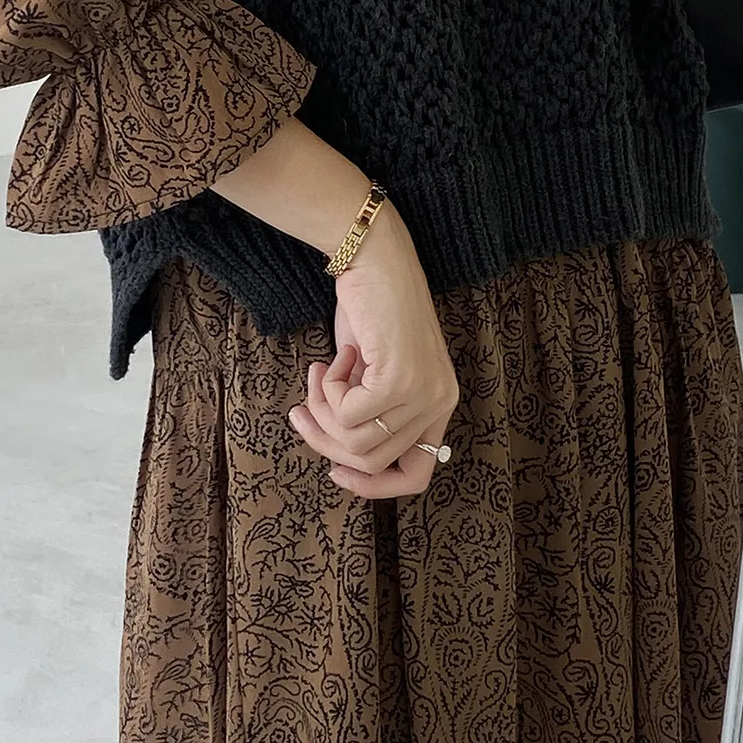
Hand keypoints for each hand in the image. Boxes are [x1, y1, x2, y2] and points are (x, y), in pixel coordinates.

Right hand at [287, 203, 459, 497]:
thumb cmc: (370, 308)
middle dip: (326, 440)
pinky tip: (333, 357)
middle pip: (372, 462)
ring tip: (320, 375)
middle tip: (303, 409)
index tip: (334, 469)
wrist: (374, 256)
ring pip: (356, 443)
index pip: (417, 477)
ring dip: (323, 412)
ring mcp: (423, 392)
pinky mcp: (400, 377)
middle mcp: (440, 403)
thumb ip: (369, 413)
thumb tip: (340, 456)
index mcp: (439, 405)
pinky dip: (328, 390)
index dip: (372, 485)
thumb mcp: (372, 373)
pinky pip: (347, 414)